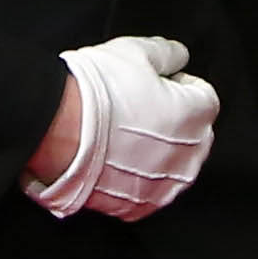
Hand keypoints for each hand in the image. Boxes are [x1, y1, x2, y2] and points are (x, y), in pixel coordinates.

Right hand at [34, 36, 218, 219]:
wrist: (52, 131)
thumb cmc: (94, 92)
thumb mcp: (133, 52)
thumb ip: (166, 53)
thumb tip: (178, 56)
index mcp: (195, 116)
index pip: (205, 97)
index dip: (182, 85)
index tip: (162, 83)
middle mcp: (187, 156)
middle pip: (196, 135)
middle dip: (177, 121)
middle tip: (142, 108)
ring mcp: (162, 185)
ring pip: (175, 167)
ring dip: (160, 152)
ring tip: (127, 136)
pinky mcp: (136, 206)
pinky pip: (149, 191)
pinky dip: (139, 179)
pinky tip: (117, 161)